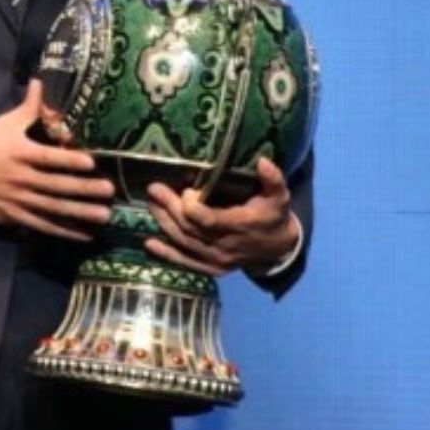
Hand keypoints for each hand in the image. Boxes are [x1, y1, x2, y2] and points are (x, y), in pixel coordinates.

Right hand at [0, 80, 113, 240]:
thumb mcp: (2, 125)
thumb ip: (27, 108)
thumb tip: (40, 83)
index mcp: (19, 154)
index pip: (47, 158)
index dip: (69, 160)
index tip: (90, 163)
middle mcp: (21, 179)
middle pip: (56, 185)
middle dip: (83, 189)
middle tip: (108, 190)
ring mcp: (19, 200)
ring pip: (53, 208)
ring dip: (79, 212)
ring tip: (103, 215)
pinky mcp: (16, 217)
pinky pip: (43, 225)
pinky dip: (63, 231)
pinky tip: (84, 234)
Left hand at [145, 157, 299, 275]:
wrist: (277, 250)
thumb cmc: (274, 216)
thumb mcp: (279, 196)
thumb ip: (273, 179)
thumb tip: (263, 161)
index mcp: (240, 226)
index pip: (208, 220)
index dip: (192, 206)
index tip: (186, 190)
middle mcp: (226, 246)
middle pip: (190, 229)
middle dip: (170, 208)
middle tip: (154, 189)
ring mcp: (217, 260)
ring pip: (184, 243)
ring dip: (164, 223)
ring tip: (151, 203)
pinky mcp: (211, 269)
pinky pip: (185, 262)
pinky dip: (166, 254)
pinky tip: (149, 243)